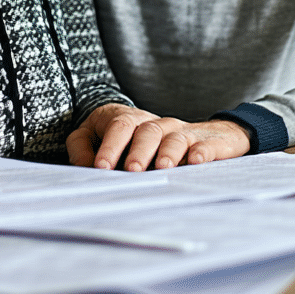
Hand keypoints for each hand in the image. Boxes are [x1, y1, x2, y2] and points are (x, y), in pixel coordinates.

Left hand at [67, 104, 251, 170]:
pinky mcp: (208, 142)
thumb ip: (89, 150)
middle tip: (131, 170)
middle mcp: (159, 125)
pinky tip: (196, 161)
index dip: (110, 145)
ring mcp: (184, 133)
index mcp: (136, 123)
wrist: (213, 136)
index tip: (101, 167)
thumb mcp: (118, 144)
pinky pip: (205, 144)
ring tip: (162, 168)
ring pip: (174, 137)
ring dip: (167, 152)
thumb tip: (81, 166)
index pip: (120, 126)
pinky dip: (201, 151)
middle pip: (147, 131)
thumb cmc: (152, 147)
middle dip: (138, 150)